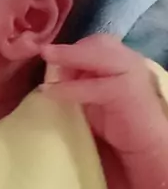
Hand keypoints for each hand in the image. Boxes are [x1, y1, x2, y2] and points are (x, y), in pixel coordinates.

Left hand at [41, 35, 166, 156]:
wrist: (145, 146)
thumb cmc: (120, 122)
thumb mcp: (96, 94)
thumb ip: (82, 79)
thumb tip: (55, 69)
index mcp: (123, 59)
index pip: (97, 43)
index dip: (73, 47)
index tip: (49, 52)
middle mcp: (130, 60)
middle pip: (97, 43)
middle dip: (69, 48)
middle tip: (44, 52)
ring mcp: (131, 73)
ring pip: (96, 55)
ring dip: (67, 57)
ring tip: (45, 57)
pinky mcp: (125, 92)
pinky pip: (93, 86)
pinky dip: (69, 88)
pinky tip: (51, 92)